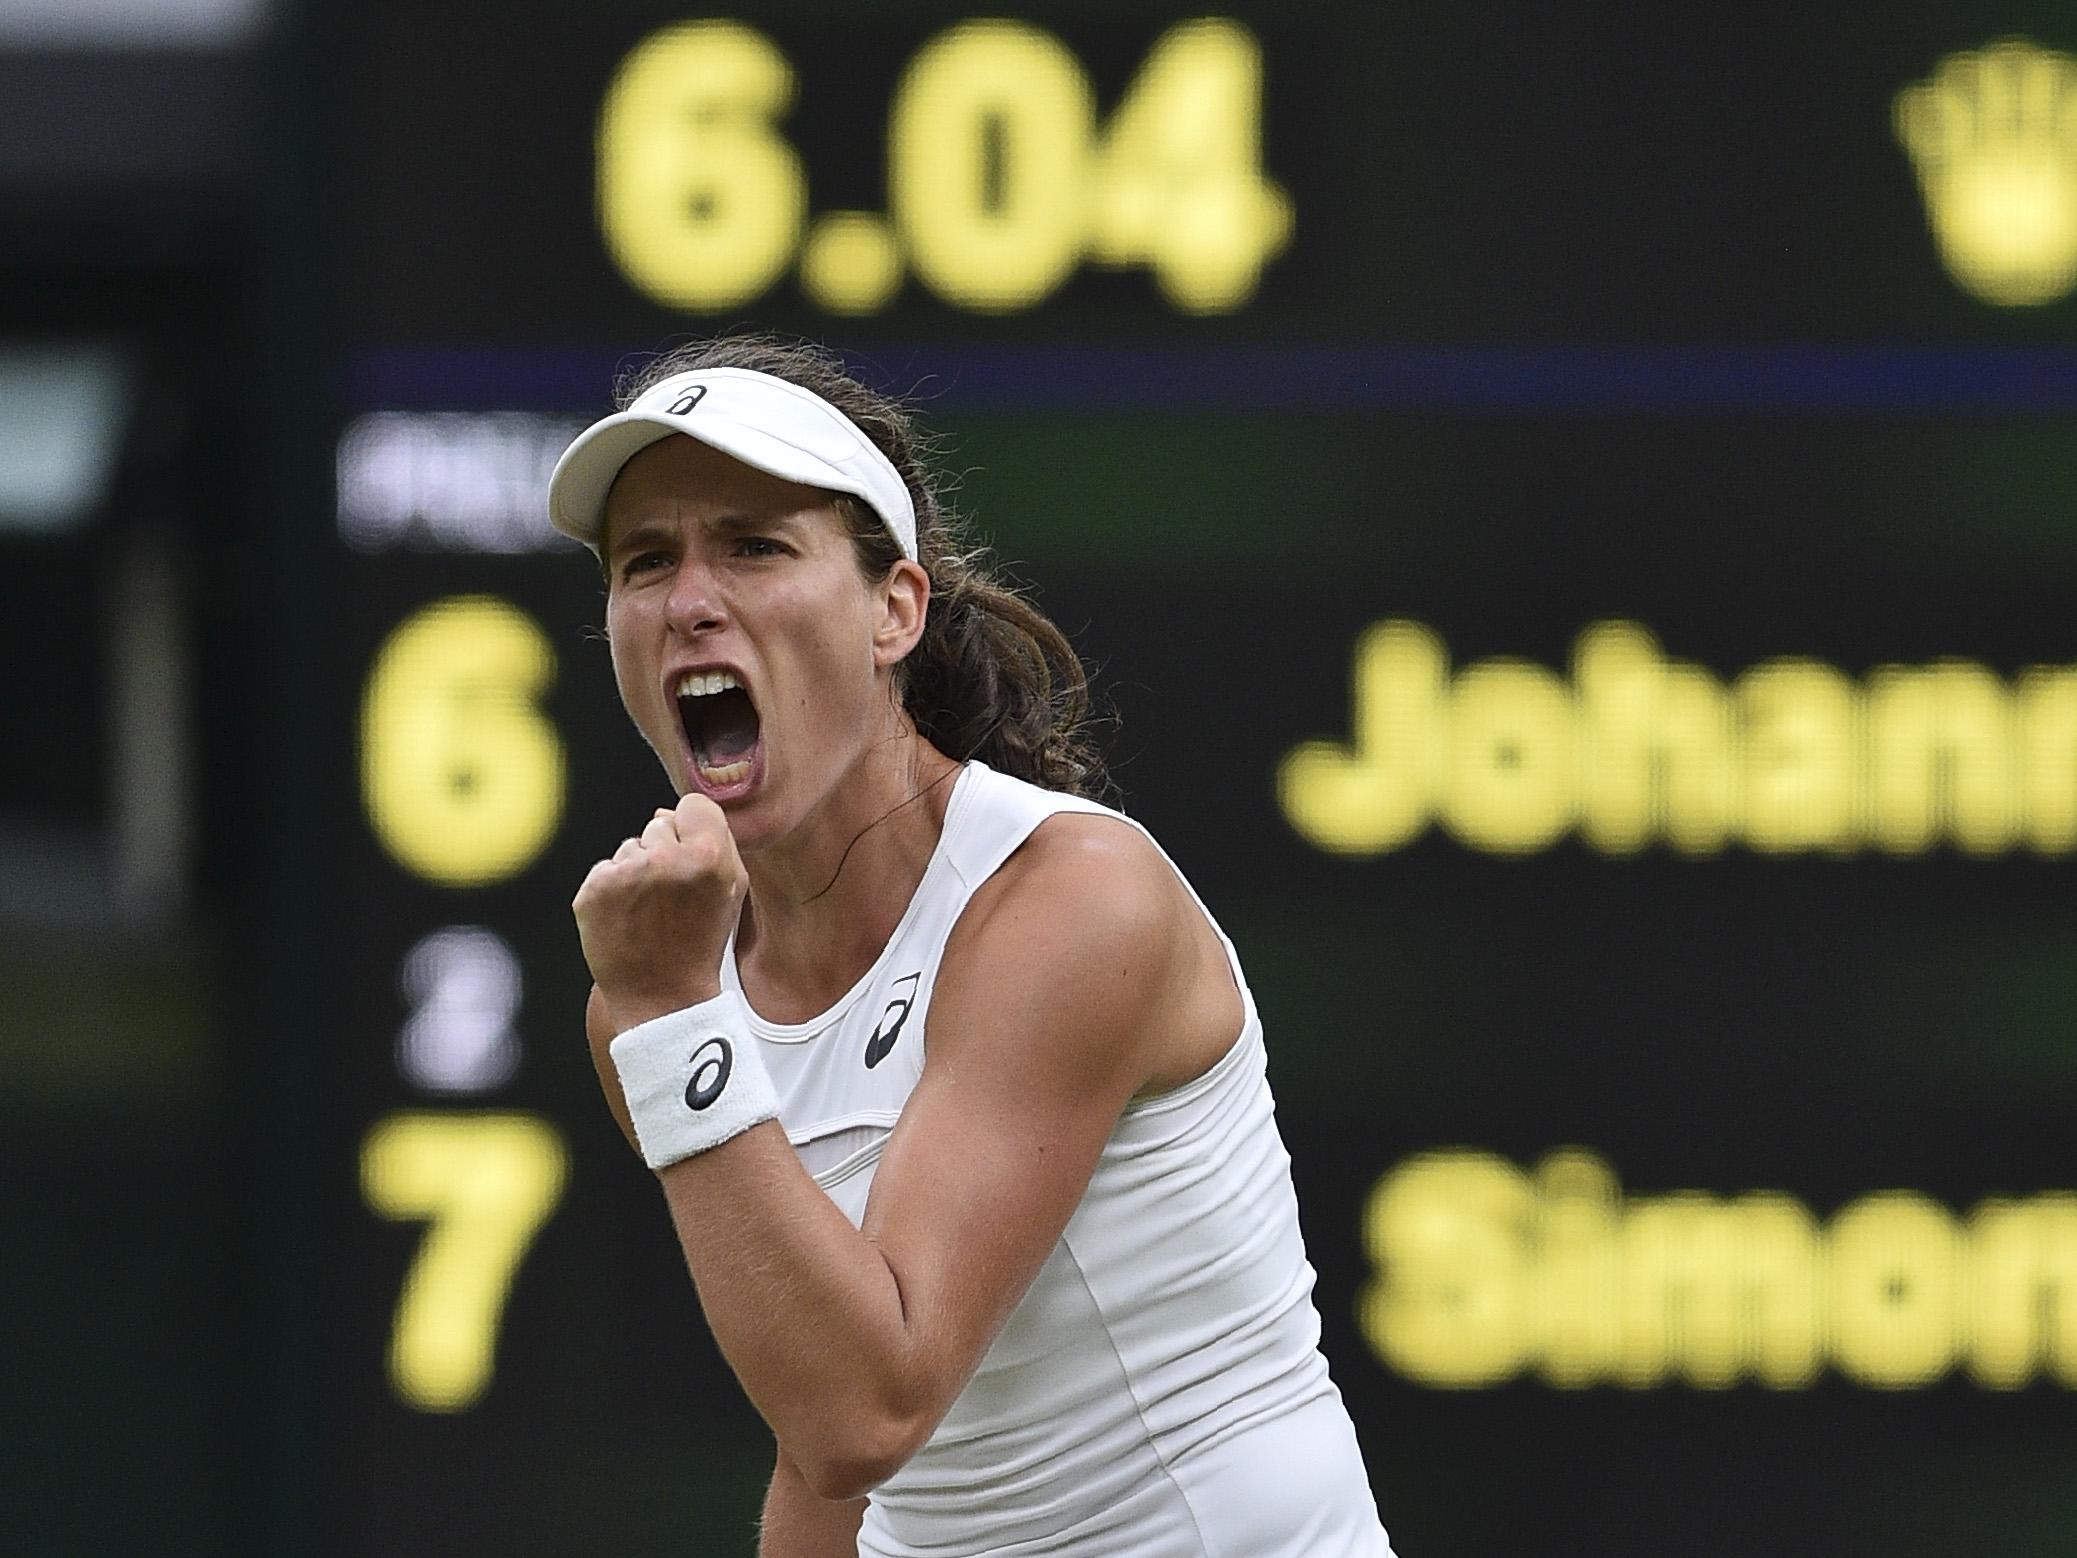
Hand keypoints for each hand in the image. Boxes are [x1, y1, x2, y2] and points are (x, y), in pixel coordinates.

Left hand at [572, 794, 746, 1034]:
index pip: (693, 805)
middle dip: (664, 852)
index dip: (694, 830)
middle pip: (659, 824)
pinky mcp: (593, 891)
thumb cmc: (702, 942)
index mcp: (709, 856)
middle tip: (671, 898)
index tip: (692, 857)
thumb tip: (665, 810)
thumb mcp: (730, 891)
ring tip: (649, 912)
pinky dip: (612, 891)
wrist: (663, 998)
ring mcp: (626, 874)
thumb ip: (715, 841)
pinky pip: (605, 869)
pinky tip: (627, 919)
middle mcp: (666, 859)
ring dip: (637, 871)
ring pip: (630, 847)